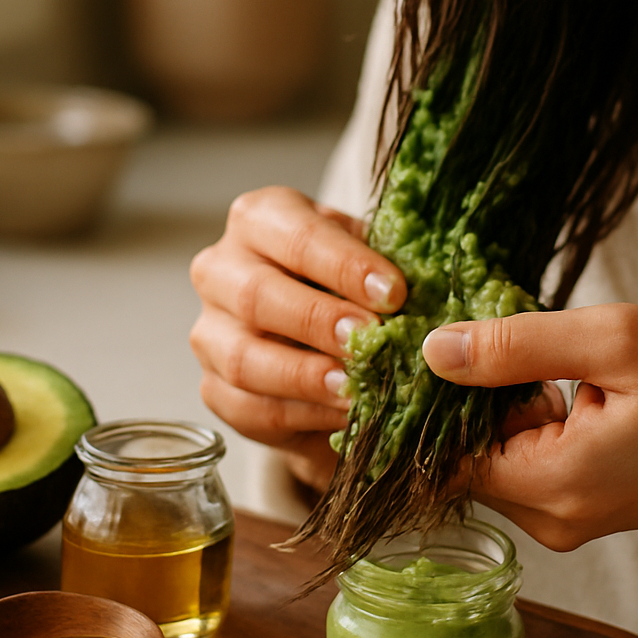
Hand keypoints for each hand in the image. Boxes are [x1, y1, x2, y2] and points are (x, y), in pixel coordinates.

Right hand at [189, 187, 405, 491]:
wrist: (323, 343)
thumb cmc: (348, 288)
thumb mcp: (368, 262)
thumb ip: (385, 270)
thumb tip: (428, 288)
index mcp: (260, 220)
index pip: (295, 235)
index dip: (343, 264)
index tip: (393, 292)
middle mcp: (221, 269)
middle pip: (257, 295)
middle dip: (318, 320)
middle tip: (369, 339)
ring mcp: (209, 332)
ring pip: (245, 358)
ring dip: (305, 376)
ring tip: (355, 387)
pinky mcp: (214, 389)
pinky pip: (251, 408)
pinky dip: (300, 415)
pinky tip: (341, 417)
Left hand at [422, 303, 637, 637]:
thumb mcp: (618, 340)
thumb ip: (519, 345)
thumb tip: (435, 351)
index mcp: (551, 482)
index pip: (436, 451)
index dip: (428, 396)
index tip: (445, 342)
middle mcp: (545, 517)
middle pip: (458, 451)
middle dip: (470, 392)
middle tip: (516, 340)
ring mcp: (559, 518)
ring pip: (488, 451)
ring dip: (501, 402)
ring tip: (558, 366)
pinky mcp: (572, 506)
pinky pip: (519, 457)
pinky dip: (526, 418)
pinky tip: (568, 387)